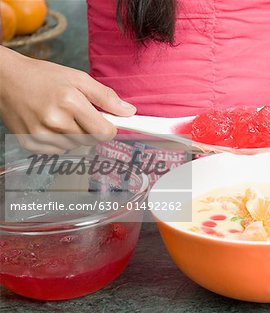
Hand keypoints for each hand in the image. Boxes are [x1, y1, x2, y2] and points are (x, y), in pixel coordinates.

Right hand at [0, 48, 135, 153]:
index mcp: (69, 102)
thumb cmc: (43, 77)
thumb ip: (105, 97)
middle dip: (91, 129)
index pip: (105, 132)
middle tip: (78, 113)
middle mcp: (54, 121)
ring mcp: (40, 135)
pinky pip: (58, 151)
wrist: (5, 79)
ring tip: (61, 116)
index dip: (110, 128)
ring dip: (75, 136)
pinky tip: (49, 125)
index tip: (108, 122)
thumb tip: (129, 112)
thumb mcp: (78, 79)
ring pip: (75, 147)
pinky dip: (59, 141)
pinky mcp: (30, 144)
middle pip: (91, 141)